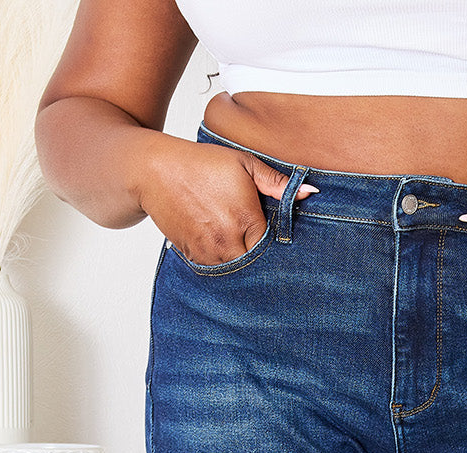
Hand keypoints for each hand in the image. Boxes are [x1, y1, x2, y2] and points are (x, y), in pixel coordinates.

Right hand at [136, 135, 318, 265]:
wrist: (155, 171)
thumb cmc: (203, 164)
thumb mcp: (243, 164)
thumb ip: (277, 183)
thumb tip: (312, 193)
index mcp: (246, 220)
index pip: (274, 250)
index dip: (281, 252)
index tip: (288, 252)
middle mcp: (228, 242)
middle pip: (257, 267)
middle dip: (266, 265)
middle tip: (277, 266)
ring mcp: (209, 254)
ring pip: (237, 274)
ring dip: (245, 269)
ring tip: (254, 263)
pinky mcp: (193, 258)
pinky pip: (216, 272)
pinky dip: (225, 268)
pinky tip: (230, 258)